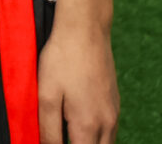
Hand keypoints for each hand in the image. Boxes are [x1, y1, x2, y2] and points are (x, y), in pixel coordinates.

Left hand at [37, 21, 118, 143]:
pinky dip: (97, 135)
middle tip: (63, 135)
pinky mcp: (115, 101)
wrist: (86, 29)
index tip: (54, 141)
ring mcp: (114, 112)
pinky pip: (109, 130)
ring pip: (106, 143)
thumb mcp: (46, 96)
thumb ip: (48, 130)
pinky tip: (79, 121)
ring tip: (69, 131)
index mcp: (88, 126)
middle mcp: (107, 123)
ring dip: (89, 143)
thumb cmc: (63, 59)